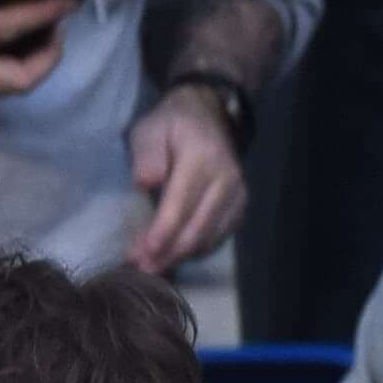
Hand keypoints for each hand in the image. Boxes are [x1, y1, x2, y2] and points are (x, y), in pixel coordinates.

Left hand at [127, 83, 244, 272]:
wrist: (210, 115)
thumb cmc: (172, 124)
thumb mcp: (149, 128)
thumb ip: (146, 154)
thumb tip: (145, 183)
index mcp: (203, 159)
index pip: (181, 206)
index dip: (161, 234)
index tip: (140, 255)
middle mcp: (227, 181)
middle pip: (197, 229)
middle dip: (168, 253)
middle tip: (141, 267)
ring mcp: (239, 196)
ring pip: (210, 238)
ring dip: (181, 256)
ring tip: (154, 266)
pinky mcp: (241, 208)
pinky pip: (219, 237)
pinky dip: (197, 250)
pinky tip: (175, 255)